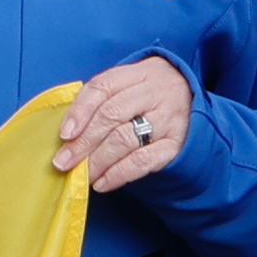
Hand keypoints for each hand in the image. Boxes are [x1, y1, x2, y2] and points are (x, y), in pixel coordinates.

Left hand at [53, 56, 193, 195]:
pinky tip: (102, 182)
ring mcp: (169, 118)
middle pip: (111, 115)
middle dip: (83, 142)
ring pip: (125, 139)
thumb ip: (100, 100)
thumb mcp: (128, 84)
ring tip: (80, 174)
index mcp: (138, 73)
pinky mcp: (177, 143)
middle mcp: (156, 93)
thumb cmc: (147, 95)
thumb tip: (66, 132)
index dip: (80, 111)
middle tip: (63, 162)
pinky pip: (144, 160)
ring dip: (98, 161)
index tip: (64, 135)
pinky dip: (119, 173)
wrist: (193, 100)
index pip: (103, 88)